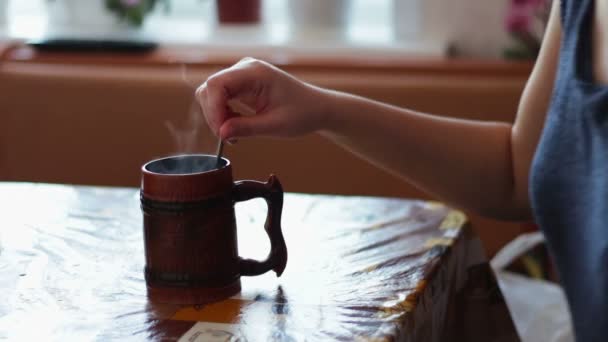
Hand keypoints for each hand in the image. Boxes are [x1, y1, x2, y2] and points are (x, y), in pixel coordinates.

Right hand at [196, 58, 328, 140]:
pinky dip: (222, 114)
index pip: (217, 84)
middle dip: (213, 115)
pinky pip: (220, 98)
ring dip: (217, 116)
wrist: (316, 108)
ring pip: (211, 94)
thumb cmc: (302, 114)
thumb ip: (246, 128)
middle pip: (210, 88)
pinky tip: (235, 127)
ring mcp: (242, 75)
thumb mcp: (275, 126)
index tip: (221, 132)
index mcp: (254, 72)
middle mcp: (245, 68)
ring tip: (234, 135)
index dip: (213, 109)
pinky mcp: (241, 85)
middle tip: (228, 138)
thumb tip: (221, 133)